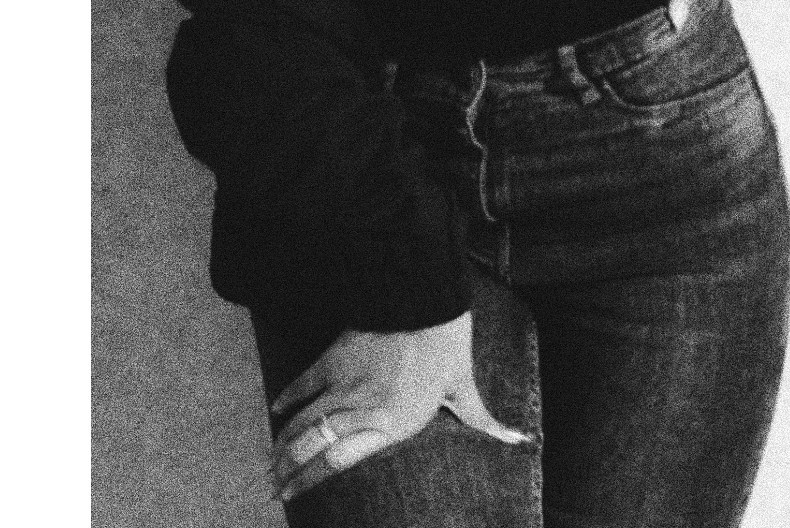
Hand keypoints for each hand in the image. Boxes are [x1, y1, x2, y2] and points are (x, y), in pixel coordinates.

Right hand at [267, 312, 527, 502]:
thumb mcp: (465, 386)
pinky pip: (305, 382)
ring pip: (304, 419)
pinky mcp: (337, 354)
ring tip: (269, 462)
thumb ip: (483, 420)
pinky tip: (276, 410)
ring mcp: (346, 381)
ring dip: (282, 443)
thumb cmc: (448, 342)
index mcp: (392, 423)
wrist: (426, 294)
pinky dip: (288, 397)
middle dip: (288, 470)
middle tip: (273, 487)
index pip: (337, 463)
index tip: (291, 496)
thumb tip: (520, 440)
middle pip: (313, 446)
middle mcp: (364, 407)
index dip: (309, 482)